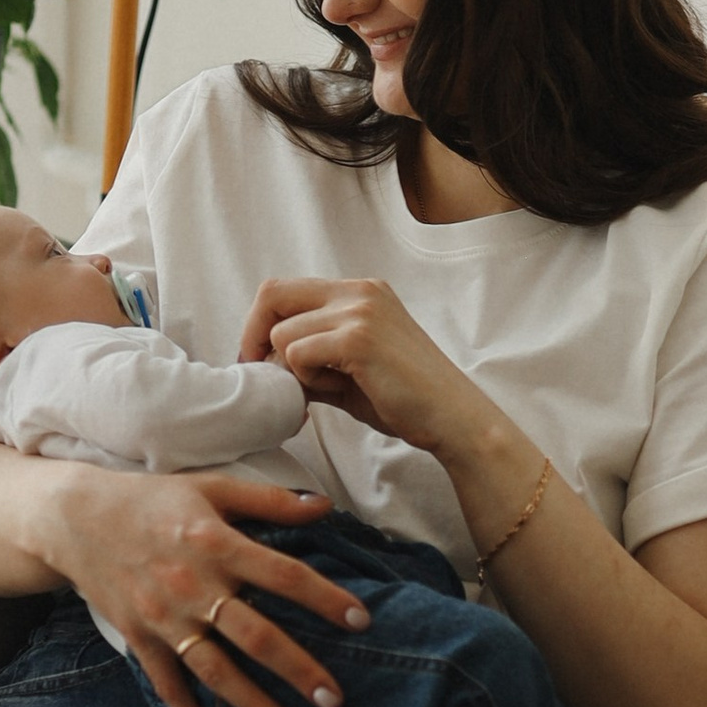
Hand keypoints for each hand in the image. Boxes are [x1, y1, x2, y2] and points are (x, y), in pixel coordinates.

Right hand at [46, 467, 370, 706]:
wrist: (74, 518)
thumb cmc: (151, 499)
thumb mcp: (211, 487)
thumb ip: (270, 501)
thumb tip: (326, 508)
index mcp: (216, 543)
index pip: (283, 575)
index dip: (325, 598)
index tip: (361, 622)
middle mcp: (192, 585)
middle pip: (255, 635)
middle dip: (297, 669)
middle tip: (333, 700)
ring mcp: (163, 617)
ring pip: (214, 669)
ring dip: (250, 703)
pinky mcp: (138, 637)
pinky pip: (166, 683)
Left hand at [237, 277, 485, 455]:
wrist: (451, 417)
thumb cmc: (404, 398)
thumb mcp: (350, 368)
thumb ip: (312, 355)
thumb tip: (265, 363)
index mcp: (360, 291)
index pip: (285, 288)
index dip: (260, 323)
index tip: (258, 358)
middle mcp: (359, 291)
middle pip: (273, 294)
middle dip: (254, 337)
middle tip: (262, 372)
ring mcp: (359, 312)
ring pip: (283, 334)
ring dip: (294, 369)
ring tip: (329, 387)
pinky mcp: (358, 339)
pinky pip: (298, 354)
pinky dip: (308, 380)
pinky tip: (338, 390)